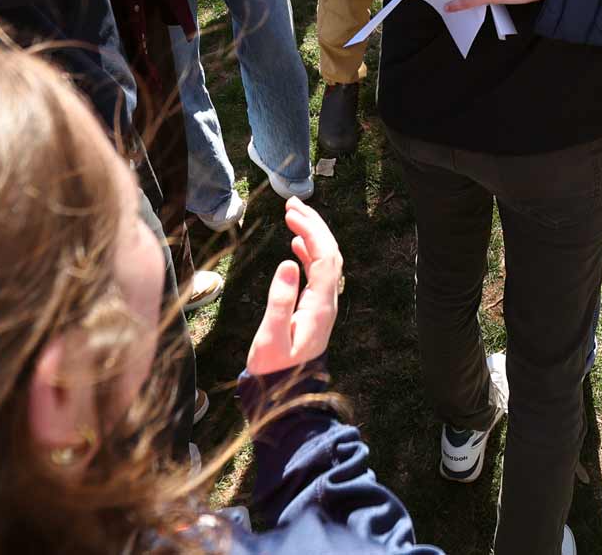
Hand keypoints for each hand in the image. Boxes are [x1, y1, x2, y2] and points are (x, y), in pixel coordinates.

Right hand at [246, 198, 342, 376]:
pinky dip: (308, 252)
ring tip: (291, 215)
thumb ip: (280, 302)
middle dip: (314, 225)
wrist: (284, 397)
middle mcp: (328, 302)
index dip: (311, 232)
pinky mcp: (314, 308)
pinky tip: (295, 244)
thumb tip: (288, 263)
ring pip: (326, 260)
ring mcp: (323, 305)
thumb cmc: (274, 370)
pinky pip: (318, 272)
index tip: (290, 214)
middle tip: (292, 204)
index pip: (325, 258)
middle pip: (330, 253)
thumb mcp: (271, 339)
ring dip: (311, 235)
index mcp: (321, 306)